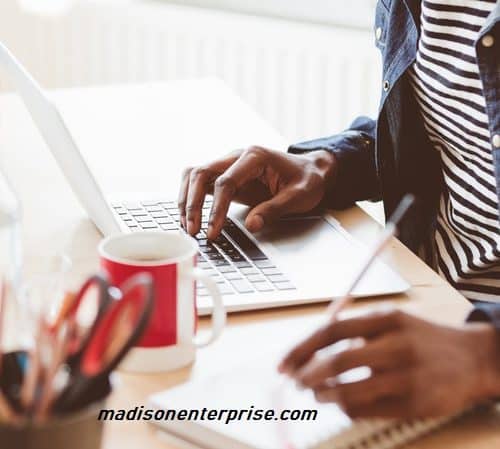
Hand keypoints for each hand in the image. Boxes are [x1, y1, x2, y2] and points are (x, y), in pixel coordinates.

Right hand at [178, 146, 336, 239]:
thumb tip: (252, 225)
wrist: (310, 170)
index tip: (213, 231)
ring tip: (187, 226)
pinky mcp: (225, 175)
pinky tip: (190, 218)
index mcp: (255, 157)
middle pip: (201, 173)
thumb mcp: (299, 196)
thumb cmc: (307, 180)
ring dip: (186, 199)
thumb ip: (275, 209)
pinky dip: (190, 198)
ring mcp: (228, 164)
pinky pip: (200, 183)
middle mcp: (236, 156)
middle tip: (193, 230)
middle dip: (192, 203)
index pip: (226, 182)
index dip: (216, 208)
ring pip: (194, 175)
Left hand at [279, 310, 499, 418]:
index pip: (332, 330)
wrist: (473, 358)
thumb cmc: (422, 339)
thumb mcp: (391, 321)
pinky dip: (347, 409)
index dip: (302, 348)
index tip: (283, 364)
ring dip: (325, 395)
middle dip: (308, 374)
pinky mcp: (415, 404)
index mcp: (386, 318)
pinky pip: (368, 411)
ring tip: (318, 394)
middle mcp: (396, 345)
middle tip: (296, 382)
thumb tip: (310, 351)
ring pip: (350, 392)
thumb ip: (355, 331)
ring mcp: (407, 376)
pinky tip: (344, 404)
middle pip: (338, 361)